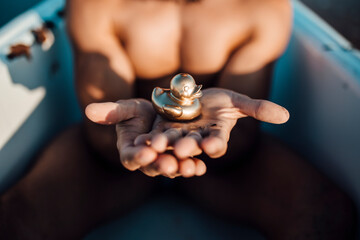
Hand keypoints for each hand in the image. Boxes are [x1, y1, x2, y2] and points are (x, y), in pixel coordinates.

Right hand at [85, 99, 204, 177]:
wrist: (160, 113)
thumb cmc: (139, 112)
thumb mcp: (127, 109)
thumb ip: (111, 112)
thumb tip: (88, 110)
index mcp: (130, 151)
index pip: (131, 157)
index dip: (137, 156)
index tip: (145, 152)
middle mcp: (147, 160)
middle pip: (152, 166)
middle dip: (161, 165)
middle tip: (169, 164)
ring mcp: (165, 161)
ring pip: (172, 168)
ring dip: (180, 169)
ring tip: (189, 168)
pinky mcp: (181, 158)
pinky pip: (187, 164)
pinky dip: (194, 166)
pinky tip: (201, 166)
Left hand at [137, 88, 288, 176]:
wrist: (195, 97)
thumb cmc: (219, 101)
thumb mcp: (238, 102)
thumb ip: (258, 109)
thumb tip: (286, 116)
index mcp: (215, 135)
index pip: (217, 143)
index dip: (215, 144)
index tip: (212, 145)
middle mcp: (196, 140)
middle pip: (192, 145)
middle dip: (188, 147)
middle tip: (182, 149)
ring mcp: (178, 136)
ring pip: (171, 142)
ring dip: (165, 144)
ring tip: (157, 144)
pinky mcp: (161, 129)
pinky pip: (156, 136)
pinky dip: (150, 139)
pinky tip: (143, 139)